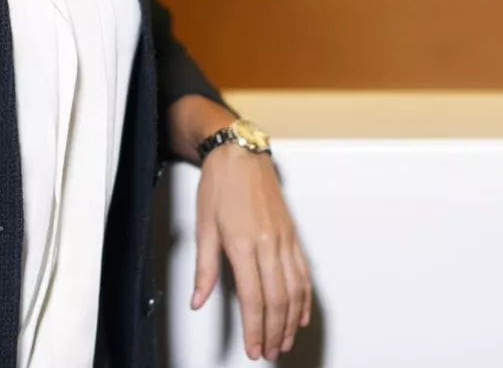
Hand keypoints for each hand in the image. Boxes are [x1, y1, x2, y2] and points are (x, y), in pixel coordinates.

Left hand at [191, 146, 311, 360]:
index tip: (254, 348)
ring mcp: (284, 239)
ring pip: (294, 288)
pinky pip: (303, 272)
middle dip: (274, 331)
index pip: (252, 298)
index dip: (254, 328)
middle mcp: (268, 243)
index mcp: (242, 243)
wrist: (241, 154)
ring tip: (285, 341)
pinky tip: (300, 312)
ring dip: (290, 320)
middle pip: (277, 299)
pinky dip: (304, 296)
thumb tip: (198, 300)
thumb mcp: (203, 226)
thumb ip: (204, 268)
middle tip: (270, 352)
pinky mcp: (292, 234)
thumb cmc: (220, 185)